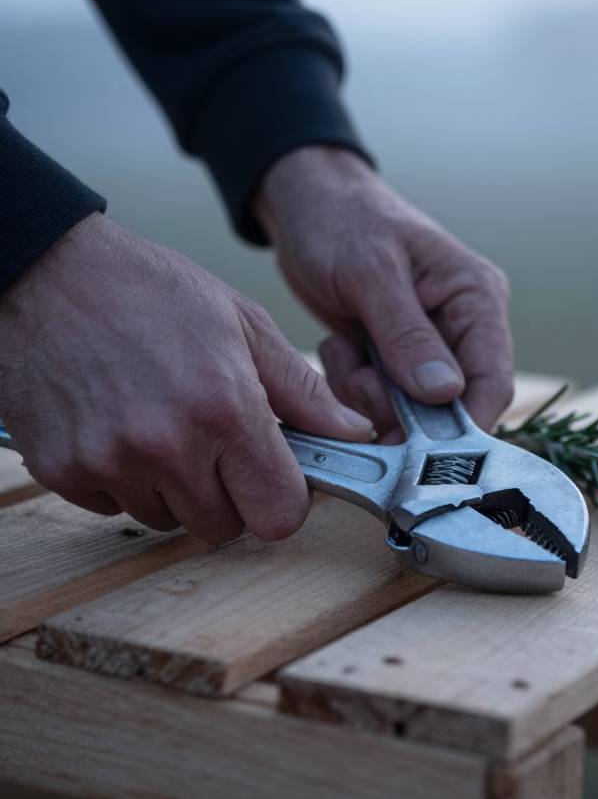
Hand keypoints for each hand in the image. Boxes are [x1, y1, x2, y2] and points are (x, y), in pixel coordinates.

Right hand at [0, 213, 372, 542]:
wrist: (43, 271)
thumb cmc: (144, 289)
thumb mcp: (240, 323)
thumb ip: (301, 390)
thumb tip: (352, 431)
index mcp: (224, 408)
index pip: (279, 514)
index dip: (282, 498)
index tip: (274, 476)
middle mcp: (167, 446)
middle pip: (224, 527)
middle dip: (228, 494)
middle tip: (213, 441)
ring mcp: (110, 464)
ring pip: (167, 520)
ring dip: (173, 488)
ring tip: (160, 421)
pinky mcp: (64, 471)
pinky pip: (114, 508)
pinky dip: (122, 480)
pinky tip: (119, 424)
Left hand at [254, 146, 513, 438]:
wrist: (303, 203)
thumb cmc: (340, 219)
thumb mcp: (370, 272)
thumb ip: (407, 334)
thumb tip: (447, 394)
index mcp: (476, 297)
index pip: (493, 381)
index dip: (465, 427)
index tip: (420, 451)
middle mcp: (462, 325)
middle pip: (451, 406)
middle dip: (401, 409)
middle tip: (360, 381)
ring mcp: (429, 344)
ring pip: (411, 410)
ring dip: (370, 397)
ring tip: (345, 353)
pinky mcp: (395, 356)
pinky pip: (382, 399)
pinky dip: (354, 387)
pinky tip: (341, 349)